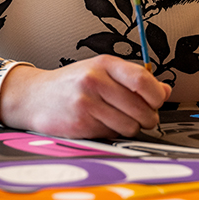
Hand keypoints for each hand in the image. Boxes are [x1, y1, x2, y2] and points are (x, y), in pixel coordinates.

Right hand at [0, 55, 170, 138]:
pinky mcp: (80, 124)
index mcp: (105, 64)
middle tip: (142, 117)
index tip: (156, 101)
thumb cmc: (72, 84)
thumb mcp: (101, 71)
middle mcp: (95, 81)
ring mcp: (86, 103)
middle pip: (141, 108)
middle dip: (148, 118)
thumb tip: (165, 90)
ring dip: (131, 128)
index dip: (156, 96)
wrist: (33, 96)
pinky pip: (112, 135)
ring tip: (119, 120)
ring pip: (129, 126)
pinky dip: (112, 133)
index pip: (142, 81)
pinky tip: (101, 124)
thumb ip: (133, 79)